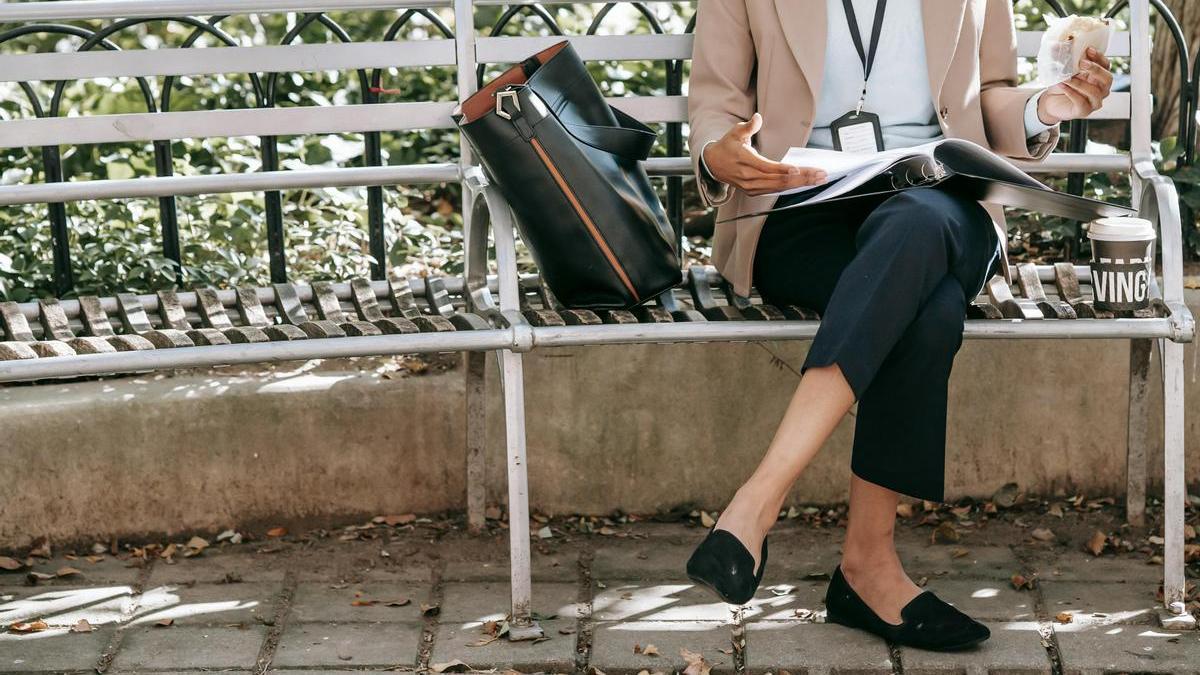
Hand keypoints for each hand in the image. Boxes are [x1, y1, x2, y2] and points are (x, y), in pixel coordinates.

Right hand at [703, 113, 826, 195]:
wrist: (714, 165)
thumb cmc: (727, 147)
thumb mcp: (734, 133)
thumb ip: (748, 126)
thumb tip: (757, 118)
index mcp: (744, 162)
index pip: (766, 167)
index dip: (783, 169)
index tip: (798, 169)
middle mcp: (748, 177)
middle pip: (778, 179)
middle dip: (802, 178)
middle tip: (820, 174)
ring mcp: (751, 186)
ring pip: (780, 187)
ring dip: (801, 184)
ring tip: (818, 179)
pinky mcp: (754, 191)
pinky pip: (775, 190)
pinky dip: (791, 187)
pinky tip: (804, 183)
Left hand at [1037, 47, 1112, 124]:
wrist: (1050, 101)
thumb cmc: (1061, 84)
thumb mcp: (1062, 69)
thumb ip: (1064, 57)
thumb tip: (1058, 42)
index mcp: (1099, 76)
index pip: (1106, 65)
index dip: (1099, 57)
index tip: (1088, 49)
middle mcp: (1101, 89)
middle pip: (1107, 79)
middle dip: (1095, 70)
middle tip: (1082, 63)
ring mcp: (1094, 101)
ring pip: (1094, 92)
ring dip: (1079, 83)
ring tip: (1066, 77)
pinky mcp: (1084, 111)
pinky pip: (1081, 102)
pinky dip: (1071, 93)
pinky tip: (1062, 85)